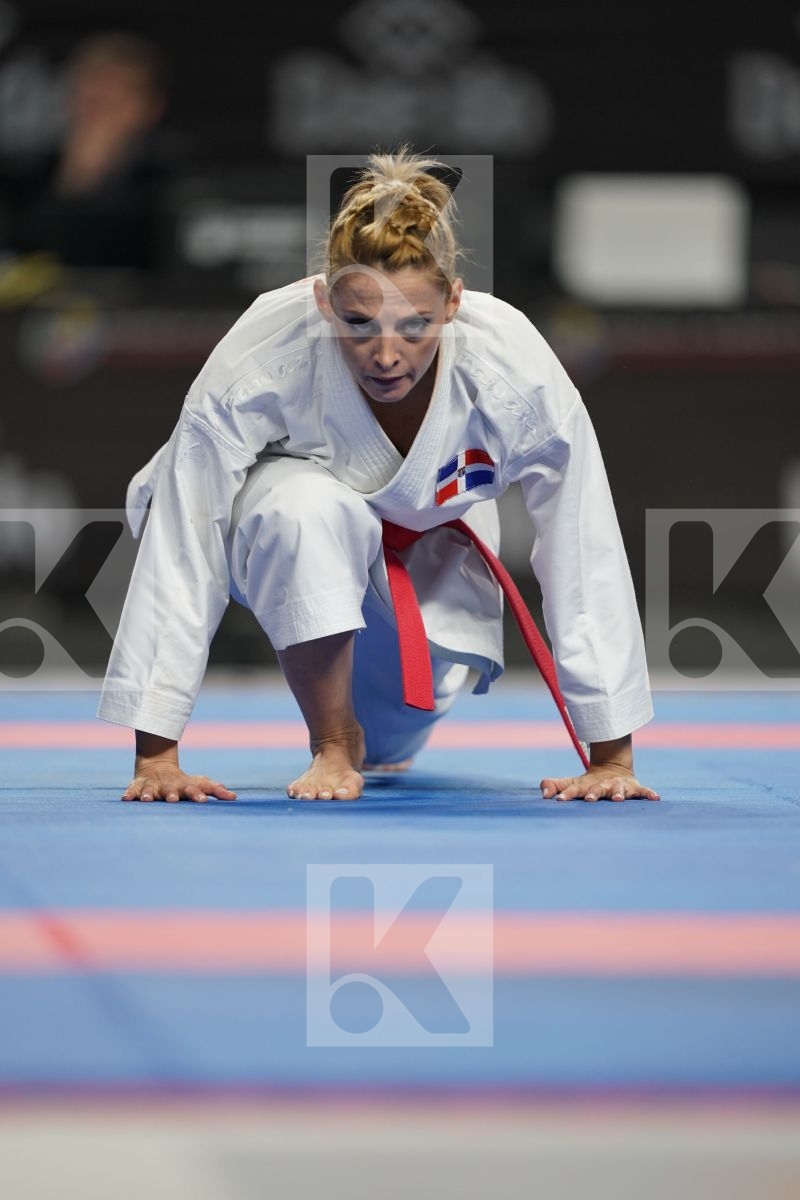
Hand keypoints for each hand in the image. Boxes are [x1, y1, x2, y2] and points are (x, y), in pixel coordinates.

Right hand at [122, 758, 236, 802]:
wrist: (157, 766)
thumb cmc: (183, 782)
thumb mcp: (199, 783)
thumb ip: (215, 790)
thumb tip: (234, 797)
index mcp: (184, 786)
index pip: (193, 790)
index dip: (198, 795)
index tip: (203, 801)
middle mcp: (168, 786)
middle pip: (170, 790)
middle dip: (172, 795)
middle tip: (173, 800)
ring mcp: (153, 786)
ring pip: (149, 790)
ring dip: (148, 794)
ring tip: (147, 800)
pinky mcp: (138, 787)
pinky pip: (132, 790)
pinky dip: (129, 794)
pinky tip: (126, 799)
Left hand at [540, 768, 659, 802]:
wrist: (613, 768)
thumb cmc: (587, 784)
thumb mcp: (571, 784)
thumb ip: (554, 786)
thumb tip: (543, 793)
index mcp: (586, 785)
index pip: (574, 789)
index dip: (567, 794)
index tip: (559, 799)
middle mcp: (602, 785)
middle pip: (597, 789)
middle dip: (593, 793)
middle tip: (589, 799)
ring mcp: (619, 786)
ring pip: (619, 789)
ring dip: (619, 793)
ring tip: (619, 799)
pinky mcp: (634, 788)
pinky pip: (643, 791)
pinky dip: (649, 793)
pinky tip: (655, 798)